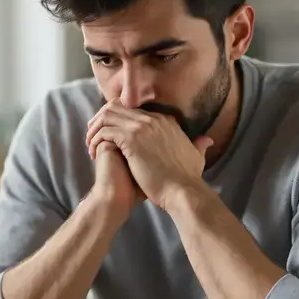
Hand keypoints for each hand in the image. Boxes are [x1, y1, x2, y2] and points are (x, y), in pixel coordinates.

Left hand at [86, 99, 212, 211]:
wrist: (184, 192)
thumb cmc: (188, 180)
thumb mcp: (196, 157)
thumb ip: (199, 146)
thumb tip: (207, 140)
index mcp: (165, 121)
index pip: (133, 109)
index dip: (117, 119)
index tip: (109, 133)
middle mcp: (153, 119)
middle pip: (117, 106)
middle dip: (101, 119)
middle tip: (94, 136)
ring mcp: (142, 127)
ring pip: (107, 115)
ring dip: (95, 128)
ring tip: (91, 144)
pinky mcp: (131, 138)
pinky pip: (104, 131)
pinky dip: (96, 140)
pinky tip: (94, 153)